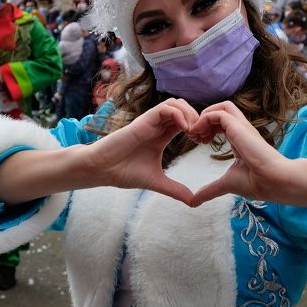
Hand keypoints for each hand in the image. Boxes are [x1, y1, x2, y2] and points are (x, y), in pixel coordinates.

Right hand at [82, 98, 198, 203]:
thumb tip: (193, 202)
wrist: (103, 170)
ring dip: (189, 114)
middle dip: (197, 118)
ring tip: (193, 132)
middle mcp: (157, 125)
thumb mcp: (157, 182)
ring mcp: (150, 121)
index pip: (185, 121)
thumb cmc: (124, 173)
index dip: (198, 127)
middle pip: (184, 108)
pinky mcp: (143, 120)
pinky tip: (184, 129)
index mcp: (161, 135)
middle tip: (201, 136)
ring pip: (176, 103)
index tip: (203, 142)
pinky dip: (178, 114)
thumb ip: (175, 189)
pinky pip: (165, 108)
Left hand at [188, 101, 291, 205]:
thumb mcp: (226, 184)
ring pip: (221, 106)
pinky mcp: (239, 126)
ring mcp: (241, 127)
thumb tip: (194, 202)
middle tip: (194, 137)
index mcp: (240, 139)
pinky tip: (199, 135)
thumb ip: (210, 190)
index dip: (206, 128)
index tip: (197, 142)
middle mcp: (241, 130)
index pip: (222, 122)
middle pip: (221, 110)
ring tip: (196, 134)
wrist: (274, 182)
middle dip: (203, 119)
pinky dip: (204, 120)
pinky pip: (218, 113)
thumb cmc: (257, 182)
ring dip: (204, 116)